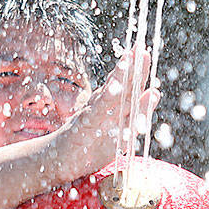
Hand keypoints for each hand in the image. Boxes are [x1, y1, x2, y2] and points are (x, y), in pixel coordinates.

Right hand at [62, 48, 159, 173]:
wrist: (55, 161)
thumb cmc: (88, 148)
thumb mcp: (120, 133)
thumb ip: (137, 114)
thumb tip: (154, 92)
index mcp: (110, 107)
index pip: (128, 86)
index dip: (137, 69)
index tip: (144, 51)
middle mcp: (101, 106)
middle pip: (120, 84)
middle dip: (132, 67)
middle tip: (141, 47)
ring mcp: (92, 114)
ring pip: (109, 92)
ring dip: (120, 75)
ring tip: (130, 58)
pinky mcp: (84, 126)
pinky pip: (97, 111)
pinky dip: (106, 99)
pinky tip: (115, 86)